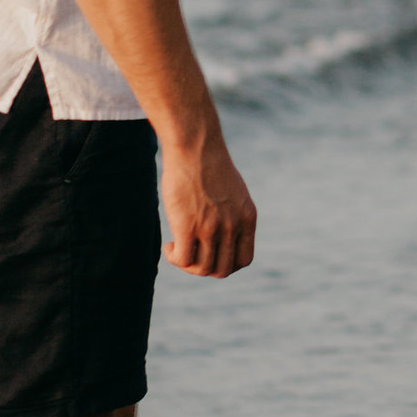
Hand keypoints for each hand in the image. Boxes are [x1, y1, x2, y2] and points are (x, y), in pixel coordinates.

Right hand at [160, 135, 256, 277]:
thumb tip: (219, 235)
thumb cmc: (208, 164)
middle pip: (222, 270)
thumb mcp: (232, 191)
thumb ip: (231, 214)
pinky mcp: (188, 226)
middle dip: (205, 268)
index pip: (243, 260)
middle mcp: (232, 226)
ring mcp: (211, 228)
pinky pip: (184, 260)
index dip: (226, 264)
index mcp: (247, 218)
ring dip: (187, 265)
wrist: (195, 146)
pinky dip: (175, 259)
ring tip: (177, 248)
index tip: (210, 254)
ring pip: (202, 268)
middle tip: (191, 253)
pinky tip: (170, 245)